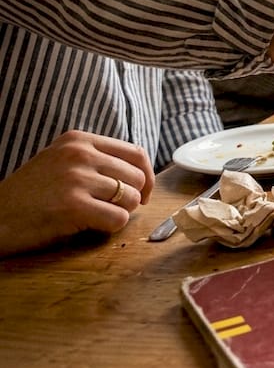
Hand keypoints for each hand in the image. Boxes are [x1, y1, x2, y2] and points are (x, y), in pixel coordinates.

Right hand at [0, 131, 153, 256]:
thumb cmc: (32, 194)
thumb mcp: (62, 162)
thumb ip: (97, 161)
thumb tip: (141, 175)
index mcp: (79, 140)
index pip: (136, 153)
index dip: (146, 176)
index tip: (142, 192)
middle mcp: (79, 154)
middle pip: (137, 177)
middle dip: (132, 198)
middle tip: (113, 209)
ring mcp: (76, 178)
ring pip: (131, 198)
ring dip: (121, 213)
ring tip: (97, 216)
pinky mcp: (73, 206)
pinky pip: (118, 218)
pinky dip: (110, 227)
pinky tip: (91, 226)